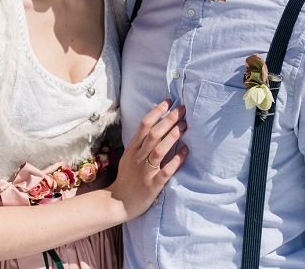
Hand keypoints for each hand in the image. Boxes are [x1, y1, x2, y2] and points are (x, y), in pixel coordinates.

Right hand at [107, 100, 188, 220]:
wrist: (118, 203)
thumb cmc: (127, 178)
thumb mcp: (129, 157)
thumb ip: (140, 144)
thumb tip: (156, 126)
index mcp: (132, 149)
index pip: (144, 125)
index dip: (156, 112)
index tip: (169, 102)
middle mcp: (138, 158)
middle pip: (153, 134)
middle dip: (169, 120)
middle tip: (182, 110)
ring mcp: (145, 171)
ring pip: (158, 150)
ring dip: (173, 136)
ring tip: (185, 126)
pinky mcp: (152, 185)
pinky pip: (166, 171)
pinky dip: (176, 161)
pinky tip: (185, 151)